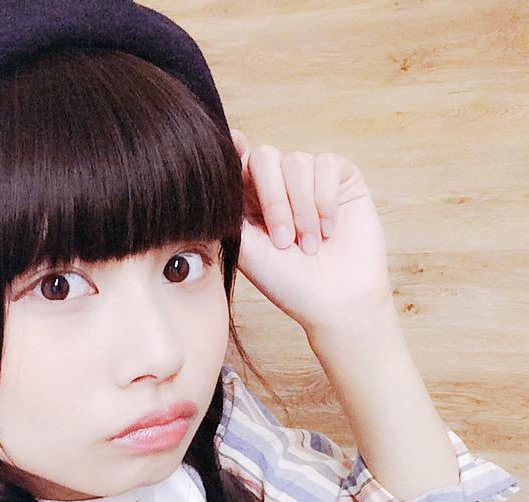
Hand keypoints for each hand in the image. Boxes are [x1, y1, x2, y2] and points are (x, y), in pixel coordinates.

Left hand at [229, 129, 394, 339]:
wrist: (337, 302)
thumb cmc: (289, 284)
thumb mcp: (247, 250)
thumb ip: (229, 211)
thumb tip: (212, 174)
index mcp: (251, 202)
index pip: (239, 163)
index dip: (233, 152)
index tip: (232, 144)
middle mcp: (280, 187)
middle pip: (265, 157)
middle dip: (274, 199)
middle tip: (284, 241)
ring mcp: (311, 181)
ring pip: (297, 162)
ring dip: (302, 209)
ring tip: (309, 246)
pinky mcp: (342, 180)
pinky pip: (327, 165)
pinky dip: (325, 200)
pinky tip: (328, 230)